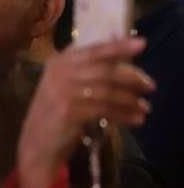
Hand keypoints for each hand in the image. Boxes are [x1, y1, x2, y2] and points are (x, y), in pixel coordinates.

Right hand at [16, 38, 153, 187]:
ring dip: (130, 100)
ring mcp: (63, 91)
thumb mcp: (66, 86)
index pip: (93, 49)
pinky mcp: (69, 111)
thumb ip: (87, 72)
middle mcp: (59, 72)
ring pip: (107, 90)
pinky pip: (105, 109)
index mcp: (58, 62)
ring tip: (145, 108)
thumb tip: (124, 62)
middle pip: (104, 69)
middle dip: (131, 77)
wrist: (36, 143)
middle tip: (150, 86)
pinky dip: (123, 114)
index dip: (118, 46)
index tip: (141, 44)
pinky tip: (135, 120)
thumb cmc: (55, 113)